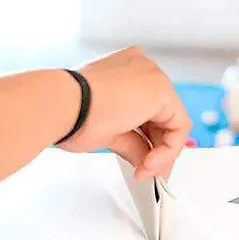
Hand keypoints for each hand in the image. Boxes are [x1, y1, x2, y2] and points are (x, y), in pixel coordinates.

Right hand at [56, 47, 192, 180]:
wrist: (60, 106)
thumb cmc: (69, 113)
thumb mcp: (107, 132)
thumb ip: (132, 142)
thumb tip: (144, 160)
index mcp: (123, 69)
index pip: (146, 108)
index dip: (147, 138)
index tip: (142, 161)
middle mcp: (140, 67)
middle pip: (161, 114)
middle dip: (157, 148)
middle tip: (148, 172)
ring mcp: (152, 75)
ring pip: (172, 120)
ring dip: (162, 152)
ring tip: (145, 171)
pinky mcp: (161, 90)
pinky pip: (178, 126)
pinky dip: (168, 150)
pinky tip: (149, 163)